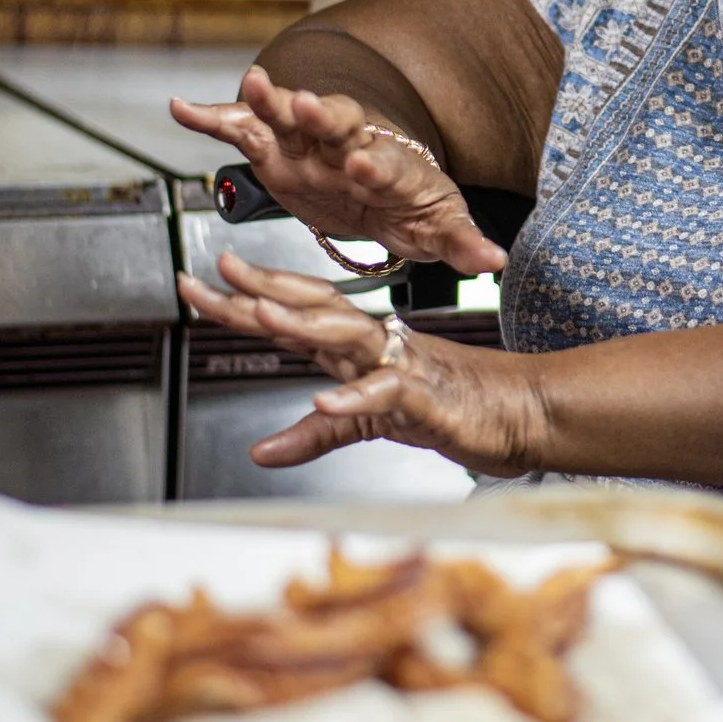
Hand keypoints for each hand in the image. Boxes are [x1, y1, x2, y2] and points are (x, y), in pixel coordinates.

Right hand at [171, 65, 505, 274]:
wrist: (381, 182)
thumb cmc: (411, 200)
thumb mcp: (441, 226)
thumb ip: (462, 243)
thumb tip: (494, 259)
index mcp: (391, 166)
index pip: (384, 161)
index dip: (374, 163)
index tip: (364, 165)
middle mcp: (348, 145)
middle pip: (335, 123)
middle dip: (319, 113)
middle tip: (302, 102)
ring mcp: (309, 142)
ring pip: (287, 115)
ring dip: (269, 100)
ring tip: (251, 84)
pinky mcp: (276, 148)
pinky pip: (241, 128)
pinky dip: (213, 118)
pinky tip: (183, 110)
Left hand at [178, 254, 550, 477]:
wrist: (523, 411)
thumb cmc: (454, 407)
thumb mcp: (370, 423)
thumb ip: (316, 434)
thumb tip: (260, 452)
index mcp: (360, 347)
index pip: (295, 313)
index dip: (246, 297)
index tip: (199, 282)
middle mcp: (376, 345)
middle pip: (312, 309)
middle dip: (262, 290)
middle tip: (219, 269)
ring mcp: (402, 365)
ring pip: (348, 336)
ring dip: (304, 324)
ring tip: (261, 314)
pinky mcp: (426, 397)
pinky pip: (387, 393)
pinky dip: (356, 396)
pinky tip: (326, 398)